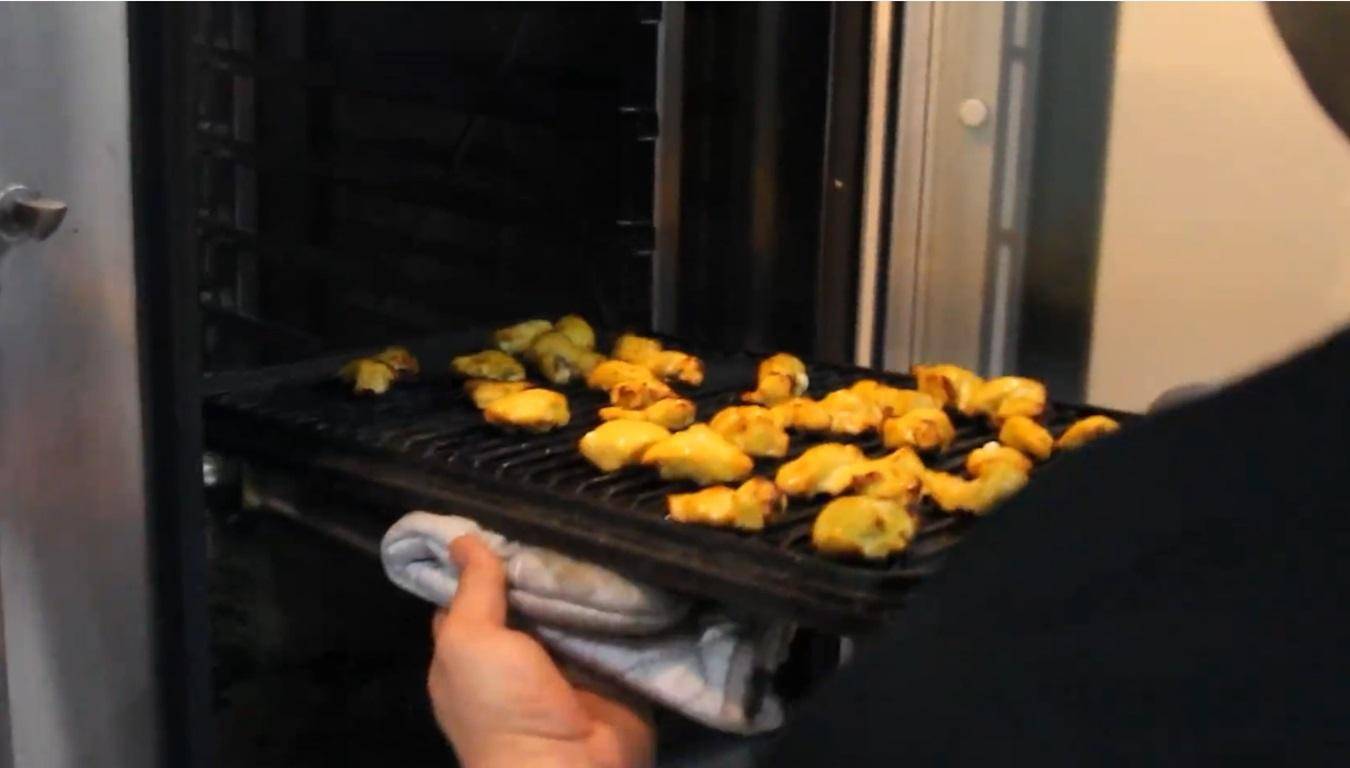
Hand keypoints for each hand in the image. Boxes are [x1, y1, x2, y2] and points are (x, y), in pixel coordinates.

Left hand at [428, 534, 655, 767]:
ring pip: (575, 604)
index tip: (505, 512)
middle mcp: (519, 654)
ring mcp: (568, 661)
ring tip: (603, 520)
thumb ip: (472, 590)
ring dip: (588, 574)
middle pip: (530, 593)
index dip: (484, 556)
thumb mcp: (470, 642)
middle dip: (545, 558)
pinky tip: (634, 556)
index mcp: (474, 652)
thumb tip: (461, 538)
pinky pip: (617, 623)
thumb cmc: (502, 707)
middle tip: (567, 510)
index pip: (473, 591)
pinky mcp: (612, 666)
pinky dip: (624, 598)